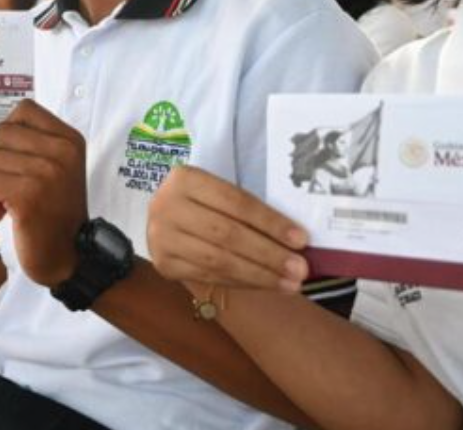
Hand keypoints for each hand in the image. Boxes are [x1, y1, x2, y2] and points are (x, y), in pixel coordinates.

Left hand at [0, 100, 87, 286]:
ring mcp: (47, 171)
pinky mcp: (29, 194)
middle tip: (8, 185)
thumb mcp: (57, 167)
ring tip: (6, 202)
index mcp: (69, 139)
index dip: (9, 133)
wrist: (70, 255)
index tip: (14, 160)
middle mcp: (62, 150)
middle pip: (2, 132)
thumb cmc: (55, 212)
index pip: (24, 109)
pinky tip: (0, 214)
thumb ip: (35, 142)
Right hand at [147, 166, 310, 292]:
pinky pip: (209, 277)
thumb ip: (248, 210)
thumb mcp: (218, 192)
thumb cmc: (203, 201)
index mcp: (186, 178)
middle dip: (269, 254)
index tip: (301, 239)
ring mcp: (161, 238)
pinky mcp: (163, 264)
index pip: (236, 203)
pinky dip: (242, 282)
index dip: (271, 222)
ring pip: (219, 261)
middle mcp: (166, 206)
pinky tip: (265, 284)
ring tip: (289, 283)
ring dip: (259, 275)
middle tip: (300, 269)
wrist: (165, 216)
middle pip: (228, 234)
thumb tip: (296, 239)